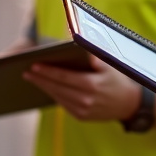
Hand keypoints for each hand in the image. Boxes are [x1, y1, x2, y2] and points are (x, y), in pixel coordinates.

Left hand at [24, 55, 141, 121]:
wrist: (129, 103)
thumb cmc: (117, 78)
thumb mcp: (109, 63)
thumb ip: (91, 53)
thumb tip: (75, 38)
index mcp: (92, 85)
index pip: (64, 77)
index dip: (47, 72)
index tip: (33, 65)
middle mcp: (86, 100)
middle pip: (57, 88)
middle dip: (40, 79)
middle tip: (26, 72)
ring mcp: (83, 110)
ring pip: (58, 97)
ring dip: (44, 87)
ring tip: (32, 78)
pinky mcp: (81, 117)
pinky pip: (63, 104)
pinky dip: (53, 94)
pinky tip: (46, 87)